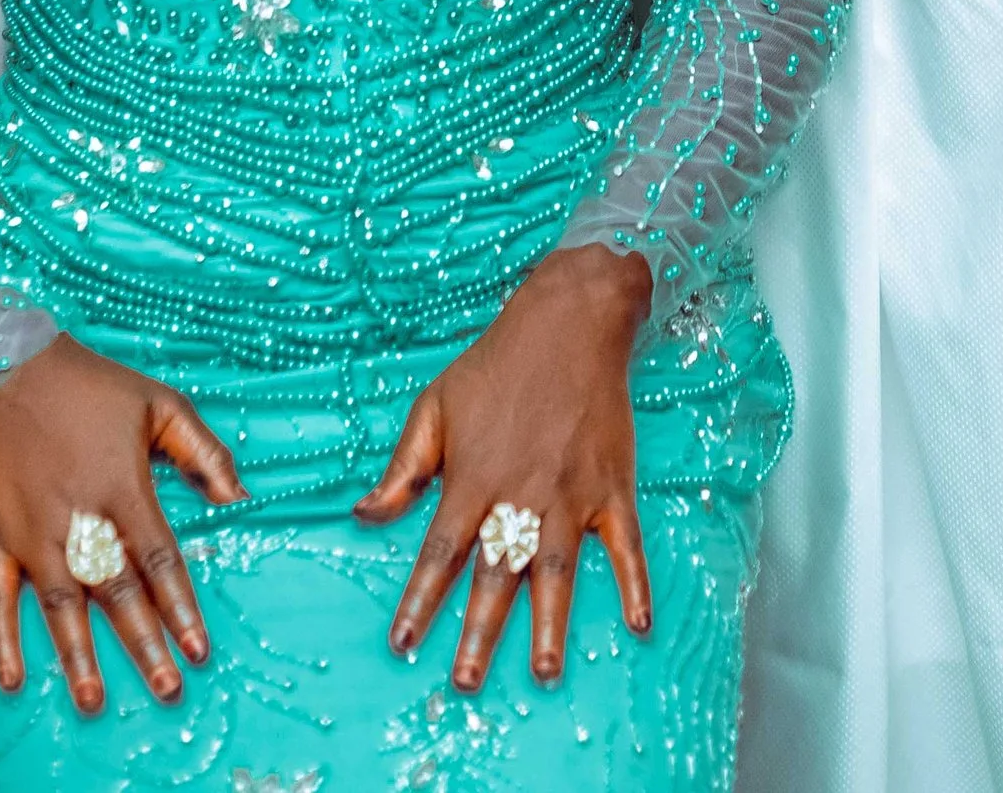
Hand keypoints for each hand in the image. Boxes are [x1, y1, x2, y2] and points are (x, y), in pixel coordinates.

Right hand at [0, 334, 244, 715]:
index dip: (181, 609)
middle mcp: (78, 519)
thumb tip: (240, 500)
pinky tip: (15, 677)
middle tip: (167, 690)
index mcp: (123, 489)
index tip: (200, 648)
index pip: (160, 563)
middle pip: (117, 595)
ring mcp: (32, 532)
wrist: (11, 366)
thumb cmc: (94, 387)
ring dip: (79, 657)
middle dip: (144, 645)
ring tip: (96, 701)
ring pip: (60, 607)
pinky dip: (3, 638)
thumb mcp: (160, 404)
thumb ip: (204, 452)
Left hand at [357, 243, 653, 691]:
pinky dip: (633, 583)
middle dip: (479, 633)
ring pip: (556, 571)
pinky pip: (625, 544)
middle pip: (496, 576)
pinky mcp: (611, 485)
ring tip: (544, 673)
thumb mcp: (435, 406)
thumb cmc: (498, 363)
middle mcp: (519, 493)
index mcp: (473, 476)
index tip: (402, 642)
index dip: (420, 599)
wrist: (571, 319)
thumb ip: (403, 469)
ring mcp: (570, 493)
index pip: (440, 552)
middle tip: (465, 683)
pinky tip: (638, 624)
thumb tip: (363, 516)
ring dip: (549, 624)